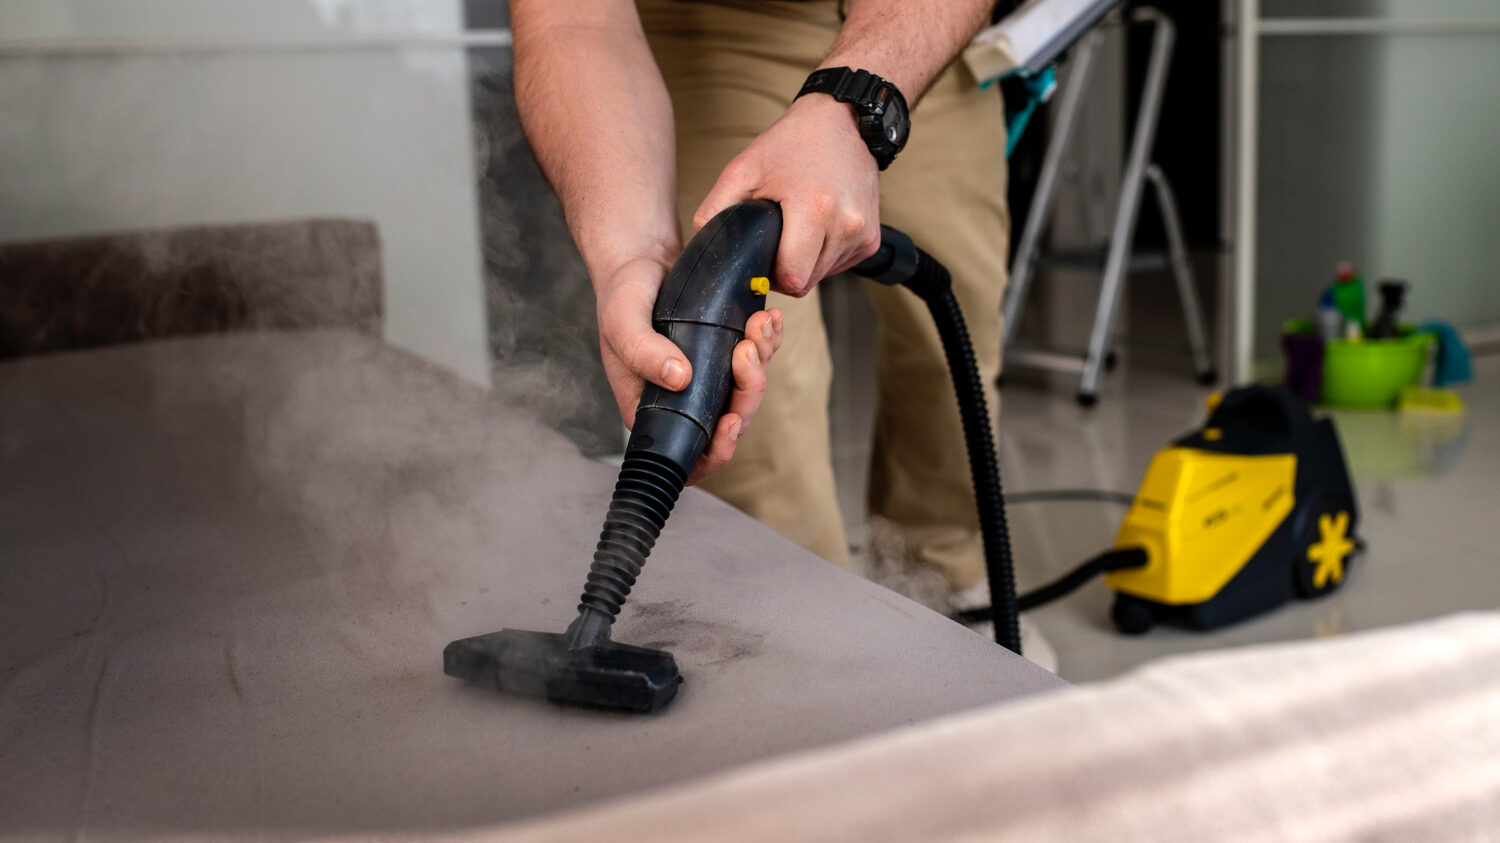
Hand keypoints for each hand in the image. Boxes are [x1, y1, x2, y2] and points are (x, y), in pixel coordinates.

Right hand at [596, 256, 784, 483]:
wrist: (639, 261)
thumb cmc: (622, 296)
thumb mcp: (622, 322)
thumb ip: (643, 352)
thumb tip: (680, 379)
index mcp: (654, 409)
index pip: (690, 454)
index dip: (717, 449)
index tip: (731, 420)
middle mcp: (684, 400)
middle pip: (731, 420)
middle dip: (748, 388)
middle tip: (747, 347)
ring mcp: (708, 379)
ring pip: (748, 389)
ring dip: (762, 358)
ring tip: (760, 322)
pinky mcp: (726, 353)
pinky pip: (757, 358)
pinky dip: (768, 340)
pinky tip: (770, 317)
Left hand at [693, 93, 881, 296]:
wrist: (843, 120)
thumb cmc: (793, 143)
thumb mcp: (743, 169)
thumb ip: (715, 211)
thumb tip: (706, 248)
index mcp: (815, 209)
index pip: (791, 278)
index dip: (770, 275)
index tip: (763, 256)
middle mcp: (847, 225)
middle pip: (805, 282)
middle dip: (785, 269)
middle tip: (778, 236)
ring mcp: (863, 234)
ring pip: (822, 277)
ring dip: (805, 262)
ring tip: (799, 226)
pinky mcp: (872, 239)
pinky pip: (839, 265)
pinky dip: (823, 255)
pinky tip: (818, 226)